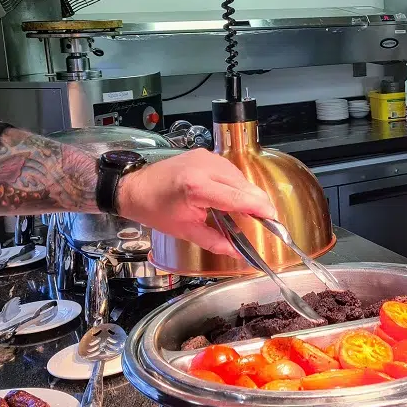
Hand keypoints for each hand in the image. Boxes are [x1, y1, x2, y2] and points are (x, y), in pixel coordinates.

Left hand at [116, 149, 275, 255]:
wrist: (133, 186)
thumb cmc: (154, 208)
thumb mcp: (184, 230)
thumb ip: (214, 241)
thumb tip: (236, 252)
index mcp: (197, 187)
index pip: (238, 198)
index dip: (259, 208)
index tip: (273, 218)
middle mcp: (205, 167)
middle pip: (244, 186)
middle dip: (257, 202)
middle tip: (267, 219)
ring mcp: (207, 157)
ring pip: (240, 177)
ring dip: (247, 193)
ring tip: (248, 211)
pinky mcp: (207, 154)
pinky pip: (230, 171)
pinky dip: (237, 185)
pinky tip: (234, 197)